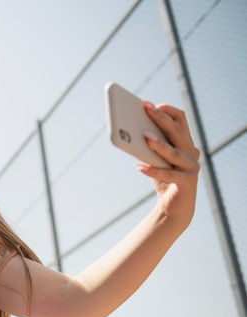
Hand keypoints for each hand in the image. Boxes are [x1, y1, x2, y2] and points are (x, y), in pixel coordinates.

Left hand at [138, 102, 199, 225]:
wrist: (174, 207)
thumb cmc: (163, 178)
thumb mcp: (156, 159)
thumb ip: (150, 147)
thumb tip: (130, 132)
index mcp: (185, 142)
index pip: (180, 119)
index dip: (166, 110)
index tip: (149, 104)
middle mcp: (192, 152)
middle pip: (176, 131)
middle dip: (160, 118)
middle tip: (145, 108)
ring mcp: (192, 167)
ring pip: (173, 153)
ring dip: (158, 144)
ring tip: (143, 136)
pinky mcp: (187, 182)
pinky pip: (169, 175)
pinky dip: (154, 171)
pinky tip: (140, 167)